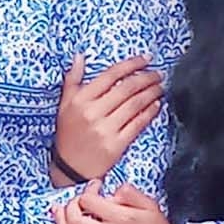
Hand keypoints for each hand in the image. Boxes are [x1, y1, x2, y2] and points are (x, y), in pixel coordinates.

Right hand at [53, 54, 161, 182]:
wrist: (70, 167)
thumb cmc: (68, 132)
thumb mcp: (64, 105)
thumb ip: (72, 79)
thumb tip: (79, 56)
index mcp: (80, 100)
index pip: (110, 75)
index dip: (131, 64)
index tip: (146, 59)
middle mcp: (92, 113)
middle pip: (126, 89)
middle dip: (146, 78)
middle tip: (158, 74)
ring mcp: (105, 130)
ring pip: (134, 105)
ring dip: (151, 93)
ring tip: (160, 87)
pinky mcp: (116, 145)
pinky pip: (137, 124)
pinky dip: (149, 113)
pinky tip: (156, 105)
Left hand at [53, 181, 183, 223]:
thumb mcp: (150, 205)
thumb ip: (129, 193)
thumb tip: (109, 190)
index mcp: (124, 218)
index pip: (89, 201)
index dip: (86, 191)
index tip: (92, 189)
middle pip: (74, 221)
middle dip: (67, 208)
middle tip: (71, 203)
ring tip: (60, 217)